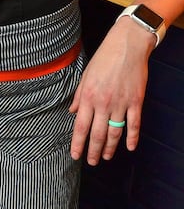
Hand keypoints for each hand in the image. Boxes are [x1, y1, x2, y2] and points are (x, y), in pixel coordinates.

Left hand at [69, 18, 152, 164]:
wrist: (127, 46)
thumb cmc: (104, 58)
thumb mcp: (85, 75)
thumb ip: (79, 96)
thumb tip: (72, 112)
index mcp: (88, 96)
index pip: (81, 126)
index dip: (78, 143)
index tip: (76, 155)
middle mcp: (103, 102)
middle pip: (97, 134)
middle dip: (93, 151)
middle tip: (92, 162)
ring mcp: (121, 103)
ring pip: (115, 132)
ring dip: (110, 147)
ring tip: (106, 157)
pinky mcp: (136, 101)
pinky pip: (134, 124)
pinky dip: (132, 138)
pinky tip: (130, 147)